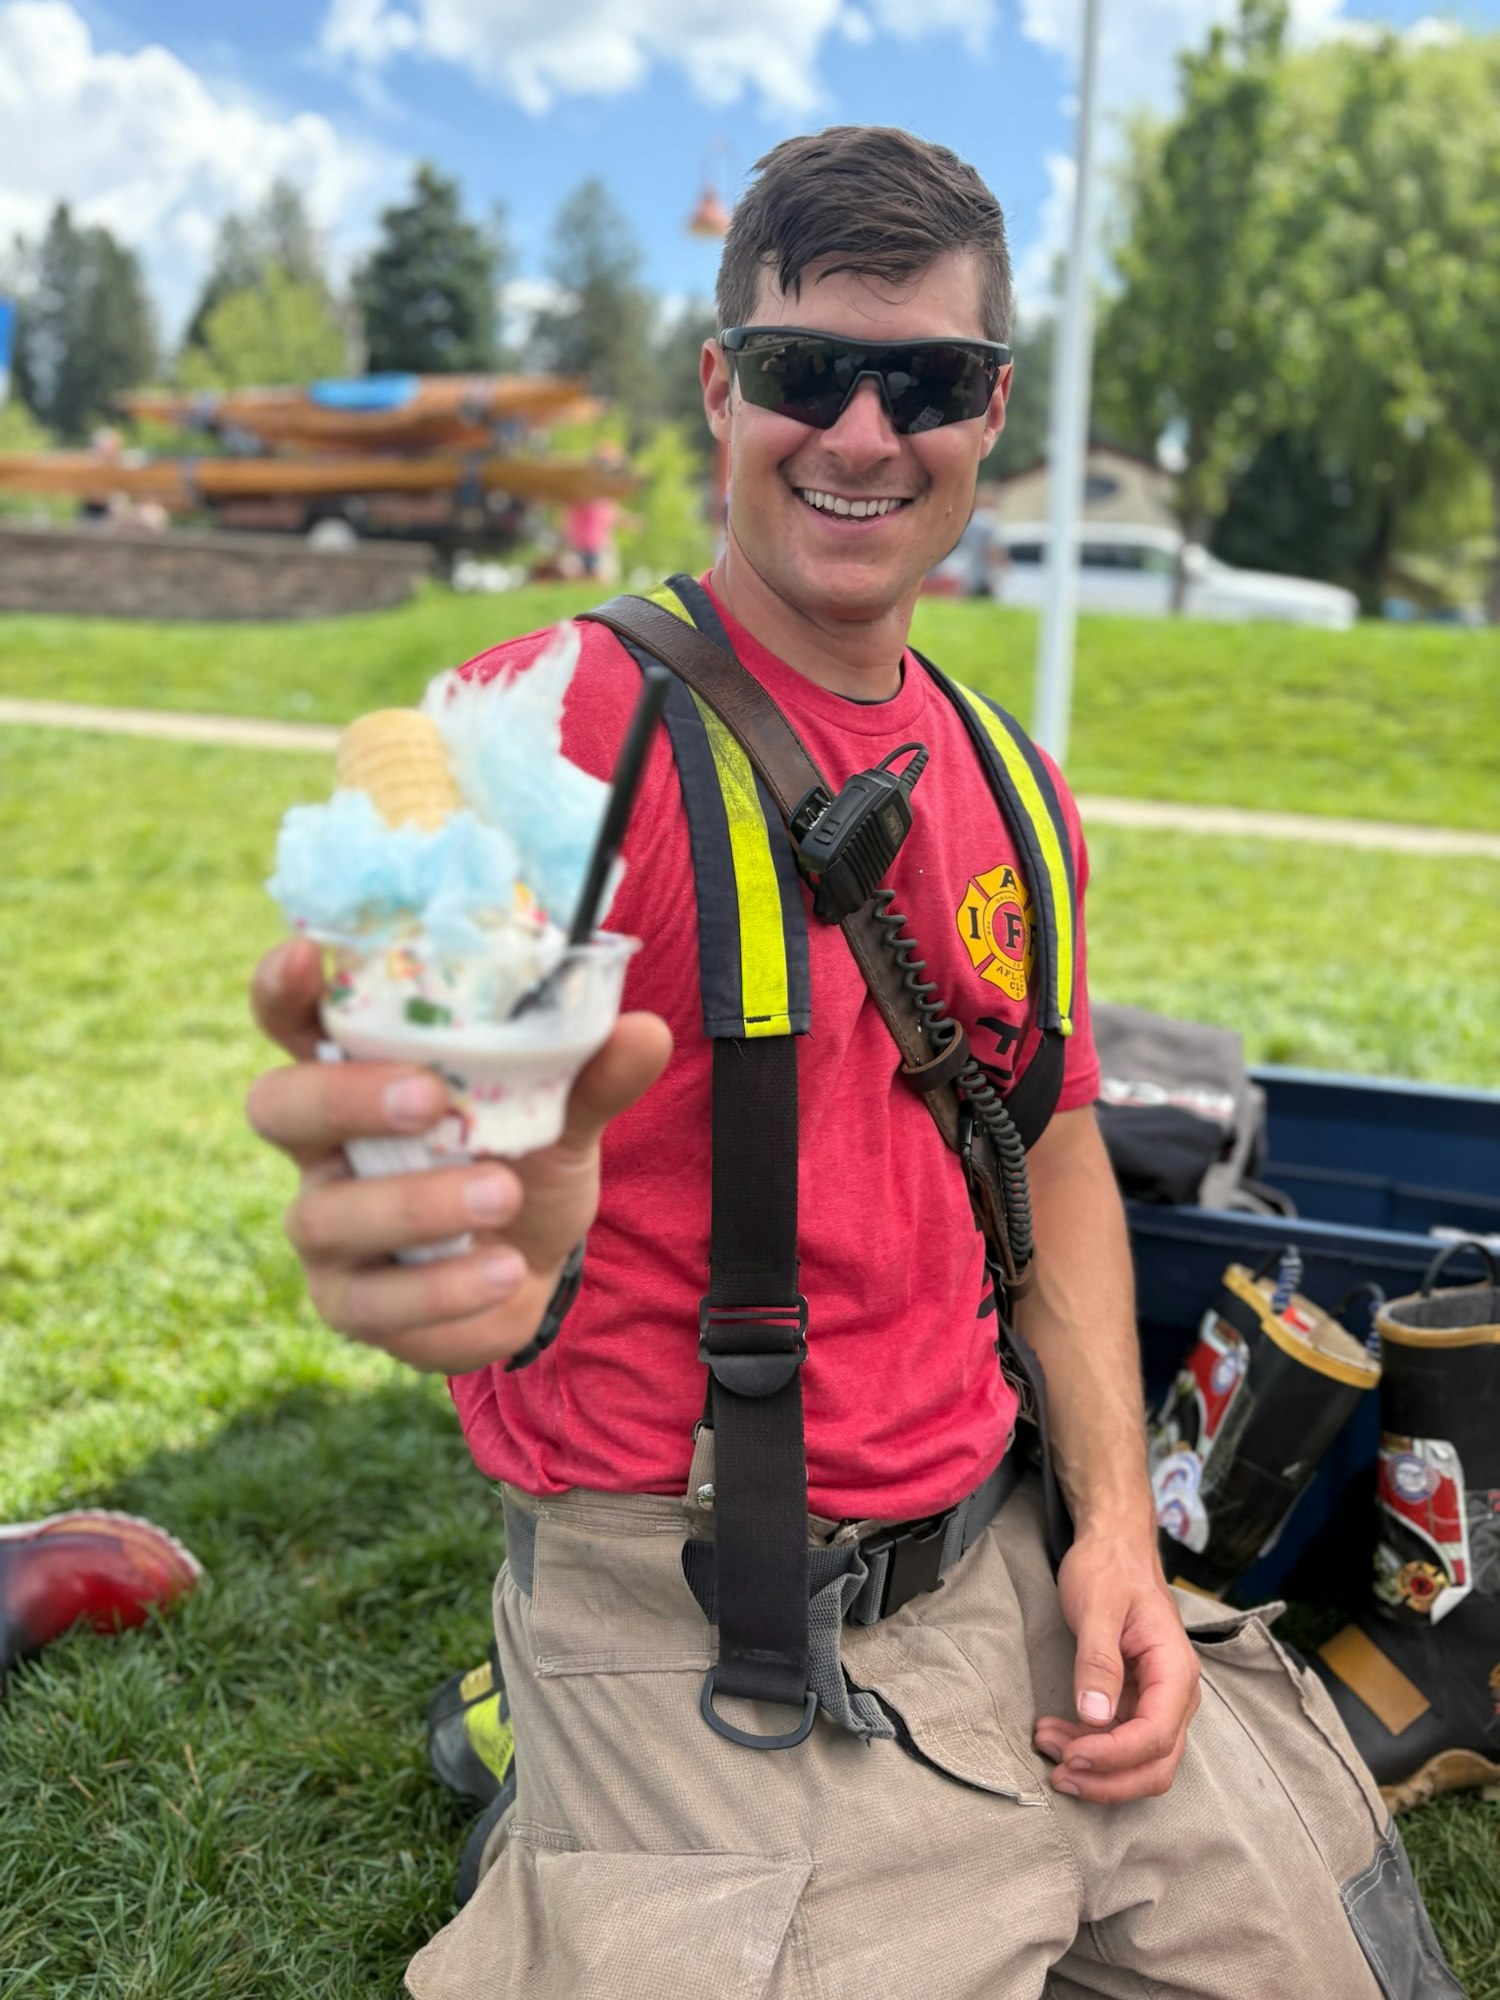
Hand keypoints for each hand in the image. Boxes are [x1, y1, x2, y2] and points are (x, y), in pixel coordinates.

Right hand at [245, 936, 671, 1373]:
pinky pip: (376, 1302)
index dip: (285, 987)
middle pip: (280, 1107)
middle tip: (427, 1097)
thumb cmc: (521, 1157)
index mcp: (357, 1071)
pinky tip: (503, 1270)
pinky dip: (445, 1288)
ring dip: (417, 1205)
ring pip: (329, 1216)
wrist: (535, 1264)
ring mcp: (327, 1227)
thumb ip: (591, 1072)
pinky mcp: (353, 1303)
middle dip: (346, 1099)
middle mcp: (322, 1144)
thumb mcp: (561, 1110)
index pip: (295, 1018)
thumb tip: (645, 1031)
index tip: (306, 953)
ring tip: (501, 1195)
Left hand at [1032, 1529, 1200, 1803]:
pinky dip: (1093, 1750)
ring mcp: (1158, 1700)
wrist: (1114, 1546)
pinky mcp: (1138, 1701)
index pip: (1155, 1735)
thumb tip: (1095, 1717)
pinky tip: (1059, 1738)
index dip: (1114, 1755)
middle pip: (1156, 1764)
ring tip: (1049, 1749)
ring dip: (1098, 1770)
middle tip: (1059, 1773)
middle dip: (1108, 1780)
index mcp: (1175, 1669)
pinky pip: (1123, 1743)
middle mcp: (1175, 1694)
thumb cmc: (1109, 1569)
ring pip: (1141, 1762)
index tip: (1072, 1756)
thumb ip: (1098, 1661)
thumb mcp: (1098, 1607)